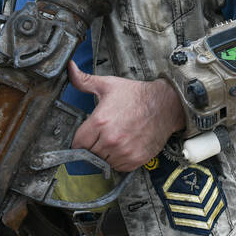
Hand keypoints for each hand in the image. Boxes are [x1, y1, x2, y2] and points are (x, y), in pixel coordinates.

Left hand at [67, 62, 184, 171]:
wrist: (165, 105)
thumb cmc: (136, 95)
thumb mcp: (108, 85)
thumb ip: (84, 80)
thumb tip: (70, 68)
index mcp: (99, 121)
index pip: (77, 144)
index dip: (81, 140)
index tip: (87, 136)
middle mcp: (110, 139)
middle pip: (89, 154)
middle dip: (93, 147)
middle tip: (102, 136)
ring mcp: (123, 151)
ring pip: (104, 162)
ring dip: (106, 155)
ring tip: (114, 141)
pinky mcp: (135, 159)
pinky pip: (118, 167)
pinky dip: (119, 160)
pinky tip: (124, 146)